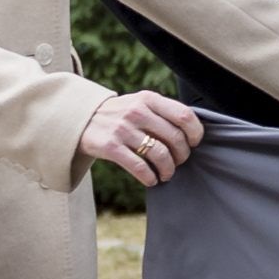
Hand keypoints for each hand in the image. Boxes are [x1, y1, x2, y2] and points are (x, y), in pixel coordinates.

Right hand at [81, 89, 203, 187]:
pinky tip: (152, 180)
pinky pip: (139, 166)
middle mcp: (137, 111)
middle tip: (179, 162)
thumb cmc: (121, 114)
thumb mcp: (140, 103)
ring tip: (167, 174)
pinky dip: (150, 177)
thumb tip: (192, 132)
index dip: (195, 133)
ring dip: (168, 169)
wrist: (82, 120)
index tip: (194, 143)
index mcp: (149, 99)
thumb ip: (163, 112)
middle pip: (175, 138)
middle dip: (182, 155)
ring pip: (160, 154)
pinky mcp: (110, 146)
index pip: (184, 115)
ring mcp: (123, 129)